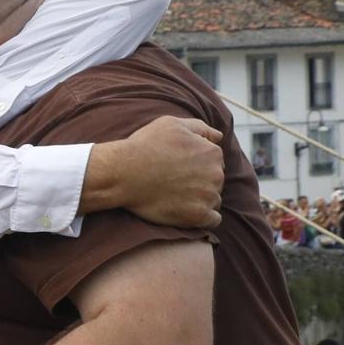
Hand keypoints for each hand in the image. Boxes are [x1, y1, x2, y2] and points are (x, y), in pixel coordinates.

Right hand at [105, 114, 224, 228]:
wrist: (124, 173)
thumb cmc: (144, 146)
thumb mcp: (172, 124)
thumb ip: (200, 128)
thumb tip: (219, 136)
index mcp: (212, 152)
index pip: (214, 163)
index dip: (197, 167)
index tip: (178, 171)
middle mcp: (216, 174)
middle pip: (215, 182)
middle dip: (200, 184)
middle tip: (174, 185)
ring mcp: (208, 195)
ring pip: (213, 200)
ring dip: (200, 200)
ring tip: (176, 199)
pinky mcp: (198, 215)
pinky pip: (212, 220)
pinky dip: (203, 218)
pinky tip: (187, 214)